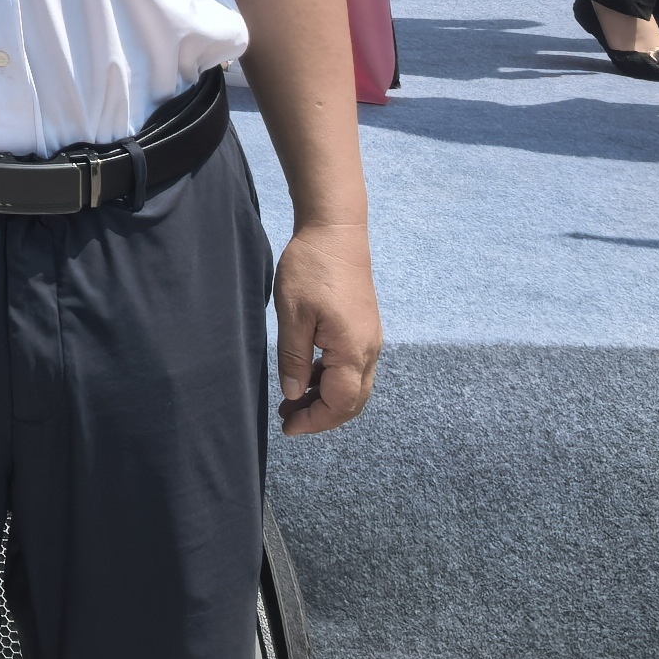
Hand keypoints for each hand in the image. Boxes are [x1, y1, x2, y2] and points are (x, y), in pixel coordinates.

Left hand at [273, 219, 380, 435]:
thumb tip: (294, 396)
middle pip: (352, 401)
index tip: (288, 427)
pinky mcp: (364, 328)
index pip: (340, 404)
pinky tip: (308, 374)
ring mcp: (370, 340)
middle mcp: (369, 351)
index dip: (315, 421)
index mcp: (354, 351)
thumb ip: (295, 358)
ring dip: (327, 398)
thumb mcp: (293, 313)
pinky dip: (332, 379)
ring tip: (293, 400)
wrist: (336, 230)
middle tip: (289, 418)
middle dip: (323, 416)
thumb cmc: (311, 268)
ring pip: (354, 386)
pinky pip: (352, 368)